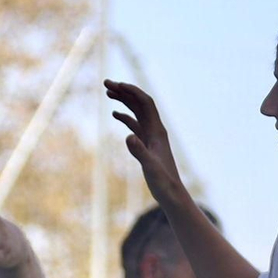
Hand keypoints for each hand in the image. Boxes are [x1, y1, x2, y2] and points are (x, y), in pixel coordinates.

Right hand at [105, 80, 184, 200]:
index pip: (145, 103)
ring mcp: (151, 137)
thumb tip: (128, 136)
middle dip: (124, 92)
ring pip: (136, 112)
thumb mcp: (150, 166)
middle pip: (139, 103)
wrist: (171, 193)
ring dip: (124, 101)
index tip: (116, 85)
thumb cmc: (163, 182)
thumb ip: (139, 151)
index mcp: (157, 131)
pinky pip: (135, 125)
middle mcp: (155, 130)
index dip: (132, 91)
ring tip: (107, 93)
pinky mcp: (146, 145)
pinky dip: (125, 117)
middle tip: (106, 83)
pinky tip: (115, 114)